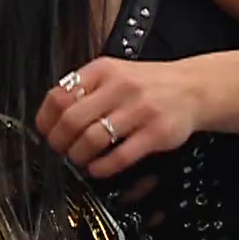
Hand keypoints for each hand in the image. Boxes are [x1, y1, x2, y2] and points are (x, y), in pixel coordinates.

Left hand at [34, 57, 201, 178]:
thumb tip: (51, 116)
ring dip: (78, 156)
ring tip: (79, 160)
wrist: (192, 89)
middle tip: (61, 151)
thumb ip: (85, 89)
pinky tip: (98, 168)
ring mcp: (139, 110)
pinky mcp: (157, 133)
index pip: (59, 95)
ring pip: (93, 139)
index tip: (46, 132)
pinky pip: (120, 156)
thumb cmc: (147, 85)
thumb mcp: (114, 73)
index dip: (46, 120)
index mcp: (103, 70)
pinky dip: (102, 167)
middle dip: (59, 142)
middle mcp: (120, 87)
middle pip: (72, 120)